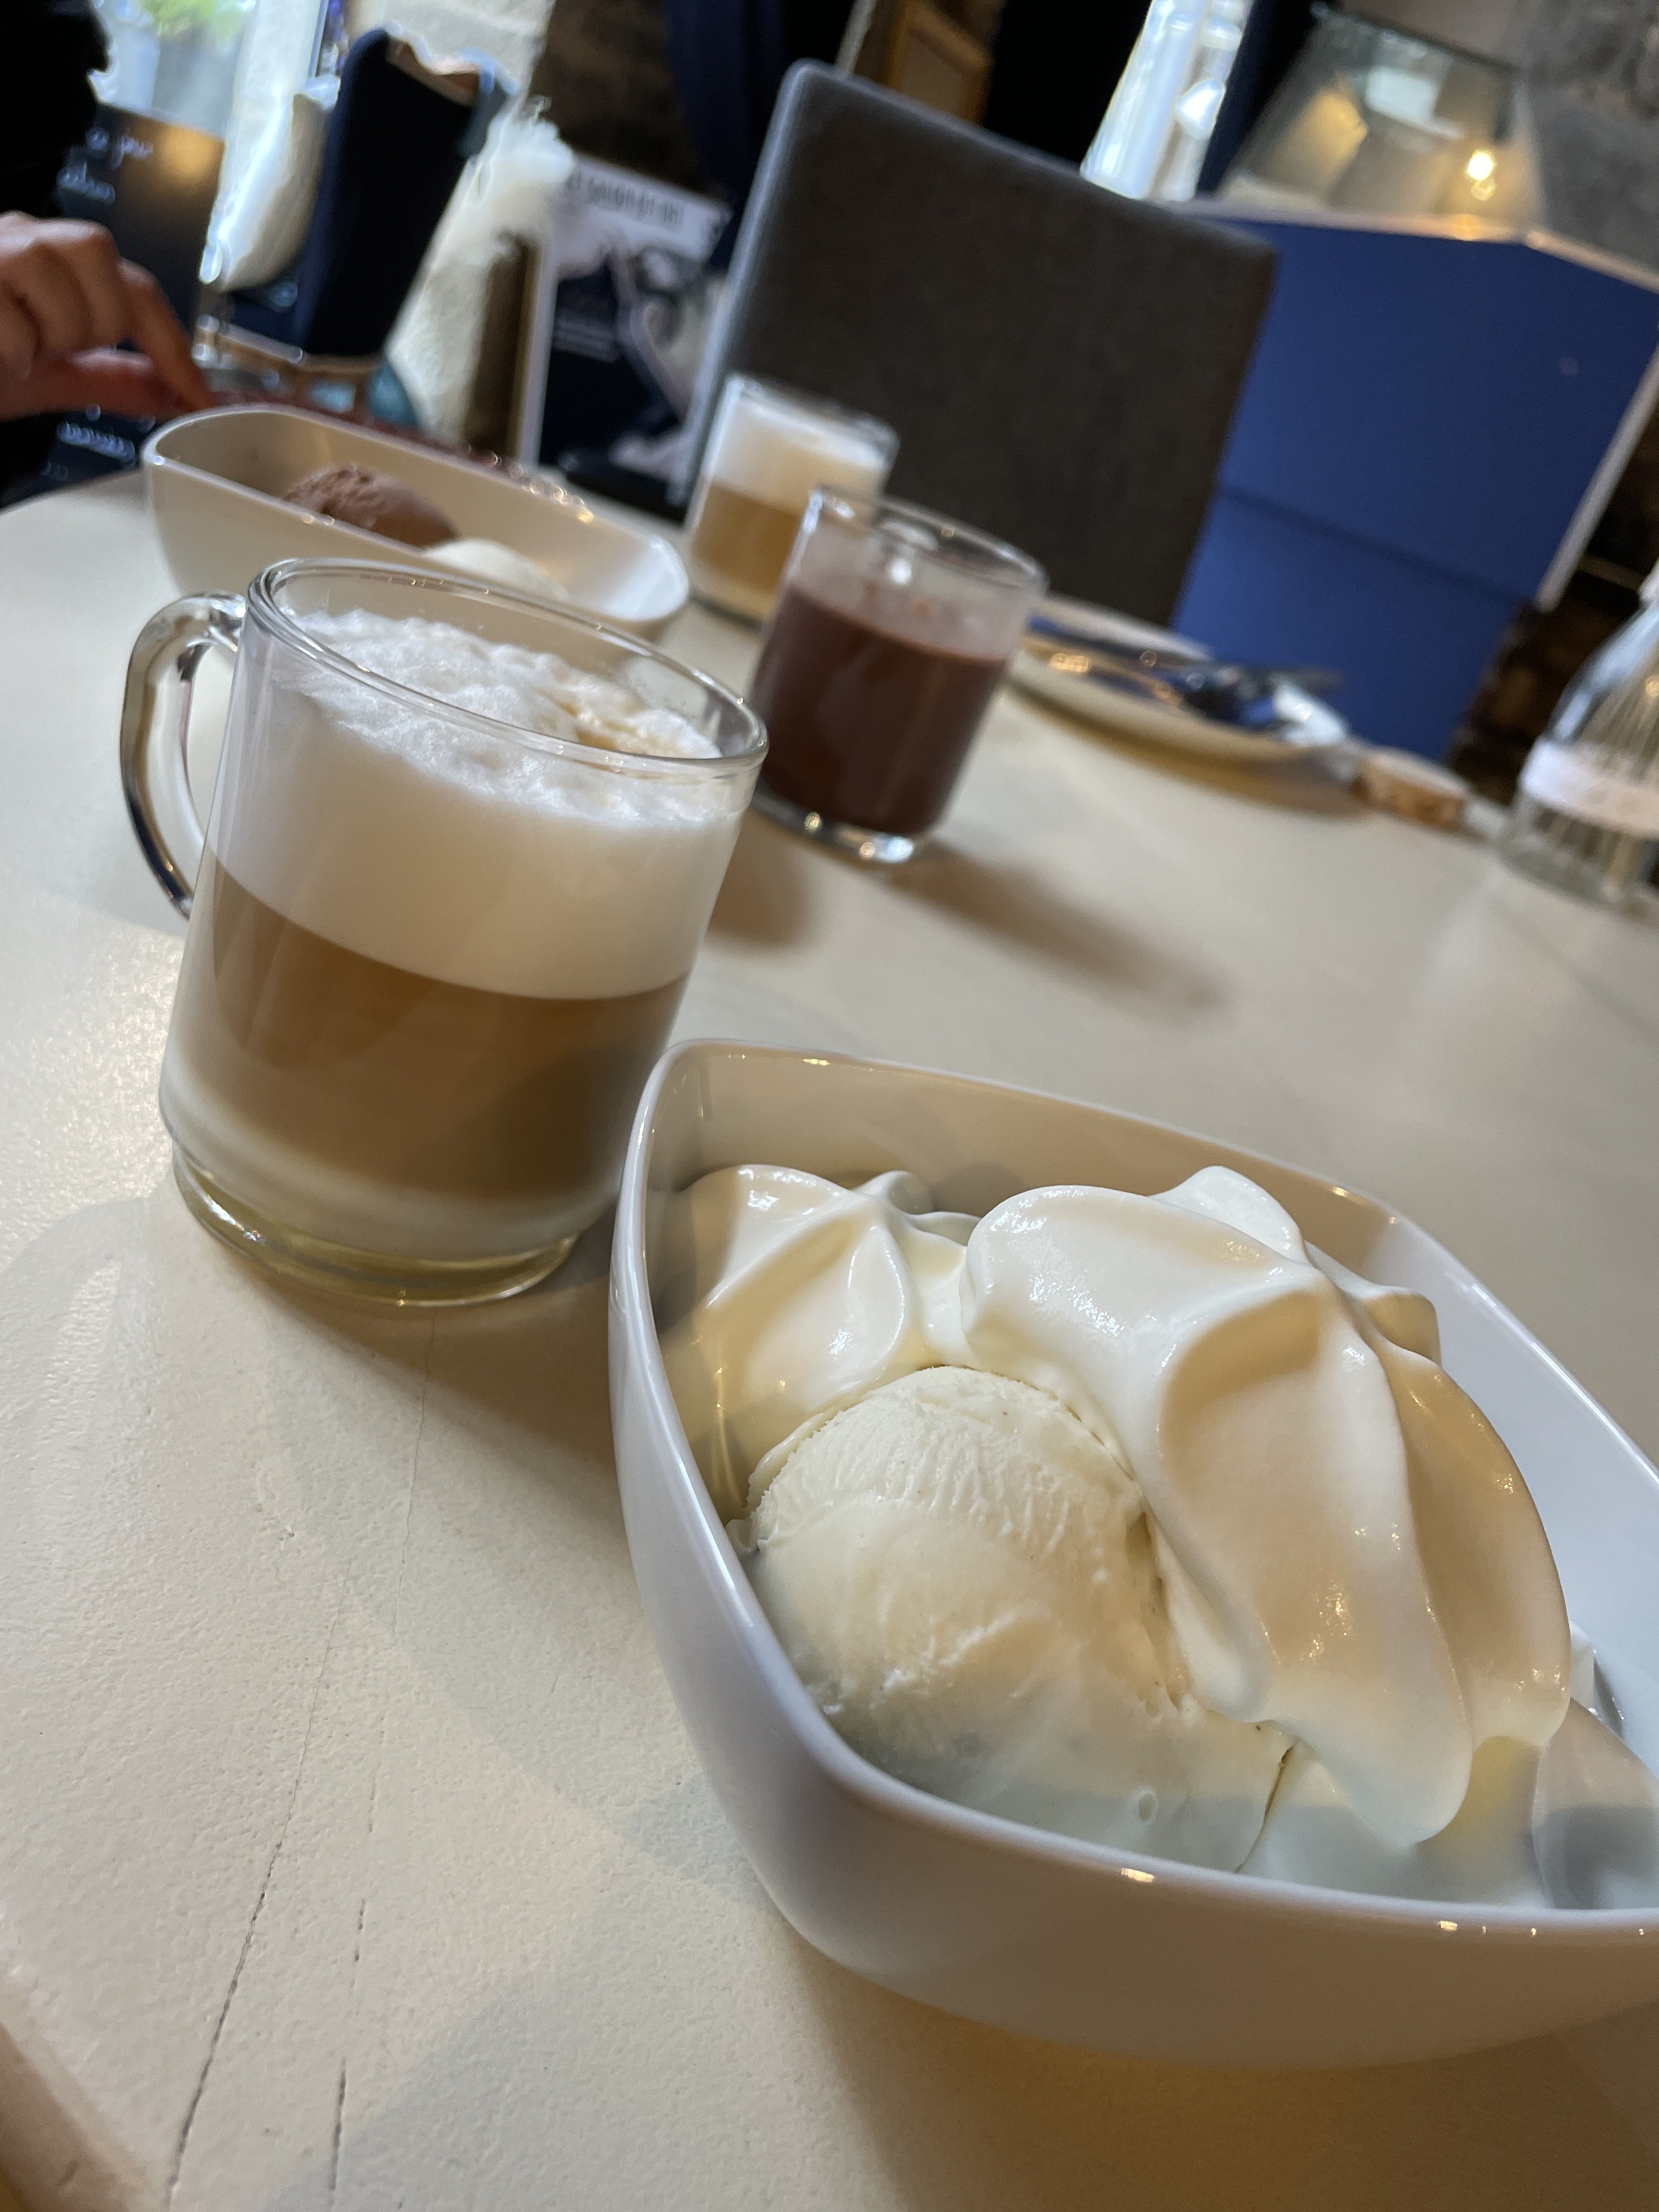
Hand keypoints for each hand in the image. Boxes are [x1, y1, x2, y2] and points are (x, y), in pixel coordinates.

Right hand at [0, 213, 210, 421]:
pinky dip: (9, 345)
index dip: (175, 348)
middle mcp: (23, 236)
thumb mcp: (48, 372)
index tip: (204, 400)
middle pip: (103, 265)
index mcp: (54, 260)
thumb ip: (111, 378)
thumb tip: (174, 392)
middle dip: (90, 327)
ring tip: (17, 347)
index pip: (138, 290)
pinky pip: (7, 314)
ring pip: (54, 277)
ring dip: (44, 333)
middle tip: (50, 349)